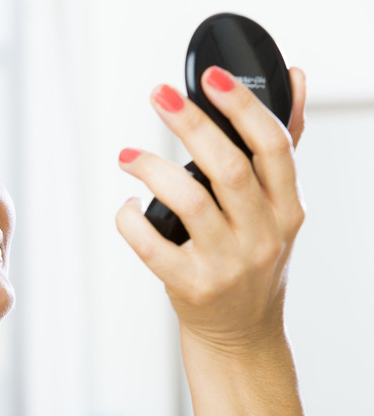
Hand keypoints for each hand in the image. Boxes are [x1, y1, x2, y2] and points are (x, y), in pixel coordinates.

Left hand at [116, 66, 306, 350]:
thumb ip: (278, 148)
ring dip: (152, 169)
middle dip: (191, 125)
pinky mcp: (191, 286)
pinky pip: (152, 246)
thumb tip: (292, 79)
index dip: (243, 107)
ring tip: (127, 155)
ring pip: (189, 202)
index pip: (273, 147)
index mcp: (286, 209)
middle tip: (158, 96)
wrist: (242, 332)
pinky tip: (127, 207)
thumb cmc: (253, 261)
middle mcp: (262, 235)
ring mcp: (227, 264)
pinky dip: (131, 220)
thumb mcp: (278, 209)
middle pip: (229, 168)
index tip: (210, 78)